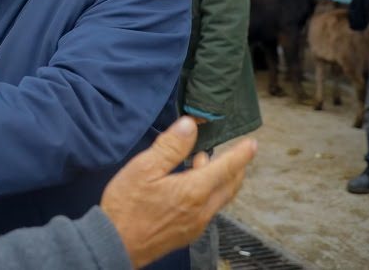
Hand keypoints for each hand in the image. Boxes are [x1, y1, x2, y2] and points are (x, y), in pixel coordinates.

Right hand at [101, 117, 256, 267]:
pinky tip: (192, 189)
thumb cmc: (127, 206)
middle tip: (230, 153)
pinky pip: (209, 210)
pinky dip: (210, 194)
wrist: (116, 244)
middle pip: (230, 186)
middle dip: (235, 168)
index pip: (226, 168)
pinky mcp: (188, 234)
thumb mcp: (144, 168)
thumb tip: (190, 125)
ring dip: (221, 181)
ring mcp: (197, 225)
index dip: (241, 154)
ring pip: (220, 199)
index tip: (252, 144)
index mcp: (194, 190)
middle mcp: (202, 210)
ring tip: (203, 165)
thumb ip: (170, 146)